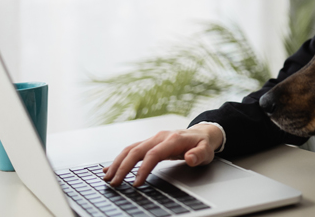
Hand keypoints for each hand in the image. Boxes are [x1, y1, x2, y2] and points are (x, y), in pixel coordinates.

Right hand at [102, 124, 223, 186]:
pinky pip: (132, 149)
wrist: (202, 133)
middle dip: (123, 167)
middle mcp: (159, 137)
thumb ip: (199, 155)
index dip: (143, 169)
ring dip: (117, 163)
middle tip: (114, 183)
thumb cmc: (203, 144)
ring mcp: (153, 139)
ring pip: (130, 149)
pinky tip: (110, 168)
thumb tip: (190, 158)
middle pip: (136, 151)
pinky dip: (120, 158)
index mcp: (172, 139)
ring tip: (108, 177)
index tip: (135, 182)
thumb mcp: (207, 150)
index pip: (153, 154)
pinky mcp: (149, 143)